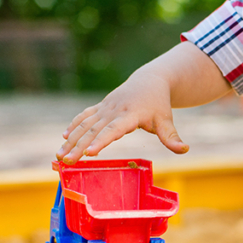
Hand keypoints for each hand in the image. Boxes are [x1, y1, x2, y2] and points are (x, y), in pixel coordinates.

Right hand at [57, 71, 188, 163]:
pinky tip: (64, 137)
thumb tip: (184, 150)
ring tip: (59, 155)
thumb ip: (171, 137)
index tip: (89, 152)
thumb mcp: (166, 120)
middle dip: (78, 146)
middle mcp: (114, 111)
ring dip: (71, 139)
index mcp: (130, 115)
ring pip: (85, 124)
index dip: (101, 141)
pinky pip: (84, 116)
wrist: (150, 80)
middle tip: (65, 162)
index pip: (113, 130)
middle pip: (93, 130)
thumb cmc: (158, 103)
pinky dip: (73, 125)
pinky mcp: (100, 107)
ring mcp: (105, 108)